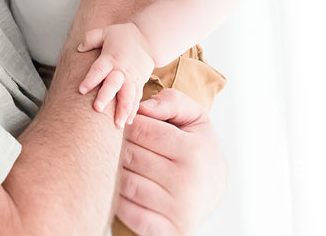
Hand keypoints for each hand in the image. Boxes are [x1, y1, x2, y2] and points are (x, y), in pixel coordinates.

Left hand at [77, 23, 157, 127]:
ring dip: (123, 110)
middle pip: (113, 85)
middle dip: (106, 97)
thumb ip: (91, 38)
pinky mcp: (139, 84)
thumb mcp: (106, 32)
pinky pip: (136, 99)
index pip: (99, 69)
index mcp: (111, 57)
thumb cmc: (123, 35)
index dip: (90, 79)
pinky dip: (133, 111)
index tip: (81, 90)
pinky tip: (128, 122)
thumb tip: (79, 48)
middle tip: (97, 109)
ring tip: (118, 124)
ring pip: (128, 96)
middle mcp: (121, 70)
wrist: (148, 39)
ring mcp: (132, 78)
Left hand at [116, 89, 225, 235]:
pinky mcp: (165, 230)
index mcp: (193, 150)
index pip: (141, 129)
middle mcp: (187, 181)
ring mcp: (176, 209)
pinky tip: (121, 187)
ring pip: (124, 182)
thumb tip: (142, 106)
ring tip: (117, 162)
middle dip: (116, 145)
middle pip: (130, 155)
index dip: (126, 123)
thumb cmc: (196, 148)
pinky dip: (116, 197)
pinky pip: (126, 211)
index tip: (122, 123)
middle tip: (112, 141)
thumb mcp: (194, 119)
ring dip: (113, 170)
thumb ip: (171, 102)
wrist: (212, 191)